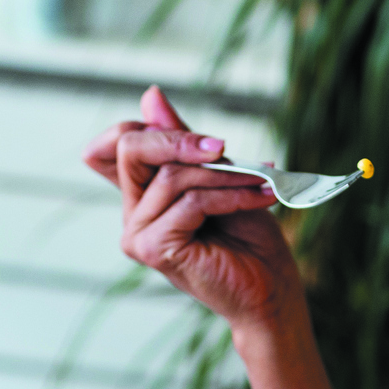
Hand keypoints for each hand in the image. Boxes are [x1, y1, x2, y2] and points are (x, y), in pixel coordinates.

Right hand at [84, 86, 305, 329]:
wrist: (271, 293)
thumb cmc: (249, 239)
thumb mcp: (220, 176)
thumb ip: (184, 141)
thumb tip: (150, 95)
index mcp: (142, 196)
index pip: (118, 143)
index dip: (150, 127)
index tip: (209, 143)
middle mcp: (132, 214)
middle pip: (131, 148)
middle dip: (182, 139)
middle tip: (225, 148)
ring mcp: (137, 234)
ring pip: (172, 176)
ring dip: (225, 174)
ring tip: (261, 181)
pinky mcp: (153, 249)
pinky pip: (191, 202)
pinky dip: (231, 196)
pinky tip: (260, 199)